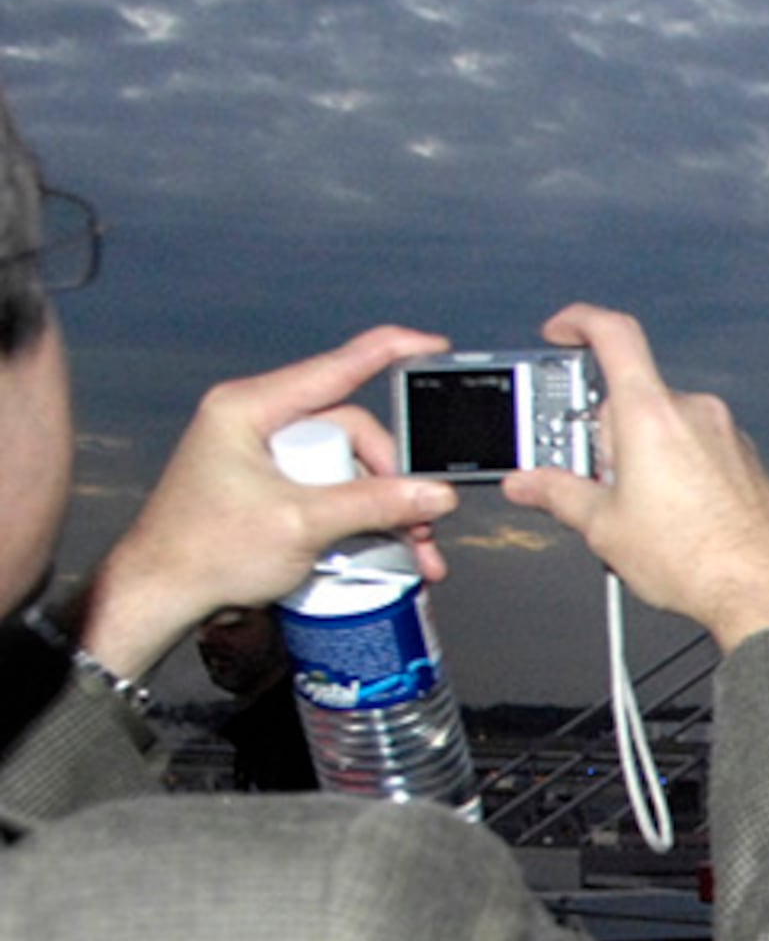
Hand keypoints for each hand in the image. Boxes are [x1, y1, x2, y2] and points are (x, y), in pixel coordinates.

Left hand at [76, 327, 458, 681]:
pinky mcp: (270, 487)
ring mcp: (262, 456)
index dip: (388, 352)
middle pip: (351, 432)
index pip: (334, 369)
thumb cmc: (206, 552)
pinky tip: (382, 550)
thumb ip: (374, 504)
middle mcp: (256, 424)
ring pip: (346, 466)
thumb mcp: (302, 525)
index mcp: (249, 409)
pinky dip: (358, 518)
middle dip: (391, 479)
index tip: (432, 345)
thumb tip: (435, 494)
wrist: (161, 595)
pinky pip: (329, 490)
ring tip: (410, 549)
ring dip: (382, 508)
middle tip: (417, 522)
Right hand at [498, 304, 768, 648]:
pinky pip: (700, 451)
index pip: (613, 334)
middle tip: (594, 482)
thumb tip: (530, 484)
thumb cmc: (699, 562)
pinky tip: (676, 519)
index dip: (580, 322)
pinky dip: (679, 471)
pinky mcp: (750, 463)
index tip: (561, 332)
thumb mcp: (605, 528)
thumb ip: (559, 494)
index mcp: (652, 414)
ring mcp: (729, 437)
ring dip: (643, 458)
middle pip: (633, 399)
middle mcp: (696, 414)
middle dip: (605, 436)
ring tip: (640, 515)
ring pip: (668, 429)